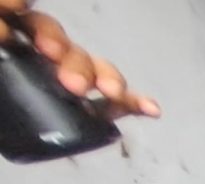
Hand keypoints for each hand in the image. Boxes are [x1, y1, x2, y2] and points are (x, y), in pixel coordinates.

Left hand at [0, 2, 157, 119]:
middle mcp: (32, 53)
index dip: (19, 10)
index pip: (19, 16)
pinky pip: (107, 101)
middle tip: (66, 80)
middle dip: (69, 57)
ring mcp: (57, 79)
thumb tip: (6, 33)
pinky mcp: (78, 107)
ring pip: (86, 67)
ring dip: (100, 76)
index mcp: (7, 41)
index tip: (15, 19)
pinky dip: (130, 103)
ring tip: (105, 93)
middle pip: (58, 40)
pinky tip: (148, 109)